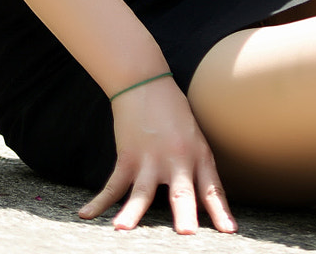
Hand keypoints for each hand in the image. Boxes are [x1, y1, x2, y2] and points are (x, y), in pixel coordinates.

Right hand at [78, 77, 236, 234]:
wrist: (145, 82)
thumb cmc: (174, 112)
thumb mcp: (195, 138)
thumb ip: (197, 169)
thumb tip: (203, 202)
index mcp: (198, 155)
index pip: (212, 189)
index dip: (220, 212)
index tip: (229, 232)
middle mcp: (176, 160)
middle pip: (182, 192)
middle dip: (185, 214)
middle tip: (187, 233)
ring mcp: (150, 160)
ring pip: (142, 192)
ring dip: (132, 212)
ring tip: (123, 228)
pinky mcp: (127, 157)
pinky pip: (112, 185)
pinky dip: (99, 202)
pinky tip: (86, 215)